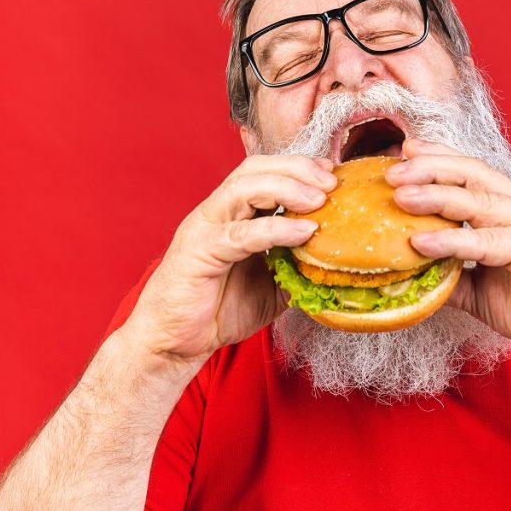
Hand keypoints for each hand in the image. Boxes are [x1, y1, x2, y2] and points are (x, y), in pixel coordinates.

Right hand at [121, 155, 336, 365]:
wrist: (175, 342)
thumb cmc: (218, 311)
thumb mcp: (272, 286)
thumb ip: (297, 267)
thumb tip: (335, 263)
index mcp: (232, 214)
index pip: (264, 172)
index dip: (299, 167)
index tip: (332, 173)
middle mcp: (217, 212)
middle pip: (255, 168)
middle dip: (297, 168)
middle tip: (331, 181)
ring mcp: (205, 227)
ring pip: (245, 188)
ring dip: (287, 187)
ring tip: (319, 199)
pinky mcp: (200, 250)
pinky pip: (241, 233)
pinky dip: (276, 228)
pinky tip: (303, 232)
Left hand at [386, 140, 510, 356]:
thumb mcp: (482, 288)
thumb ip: (451, 274)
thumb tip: (411, 273)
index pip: (472, 172)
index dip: (439, 158)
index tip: (404, 152)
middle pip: (471, 175)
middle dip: (429, 169)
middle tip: (392, 171)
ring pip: (476, 201)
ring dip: (434, 196)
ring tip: (400, 196)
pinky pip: (486, 243)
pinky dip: (451, 241)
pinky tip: (421, 242)